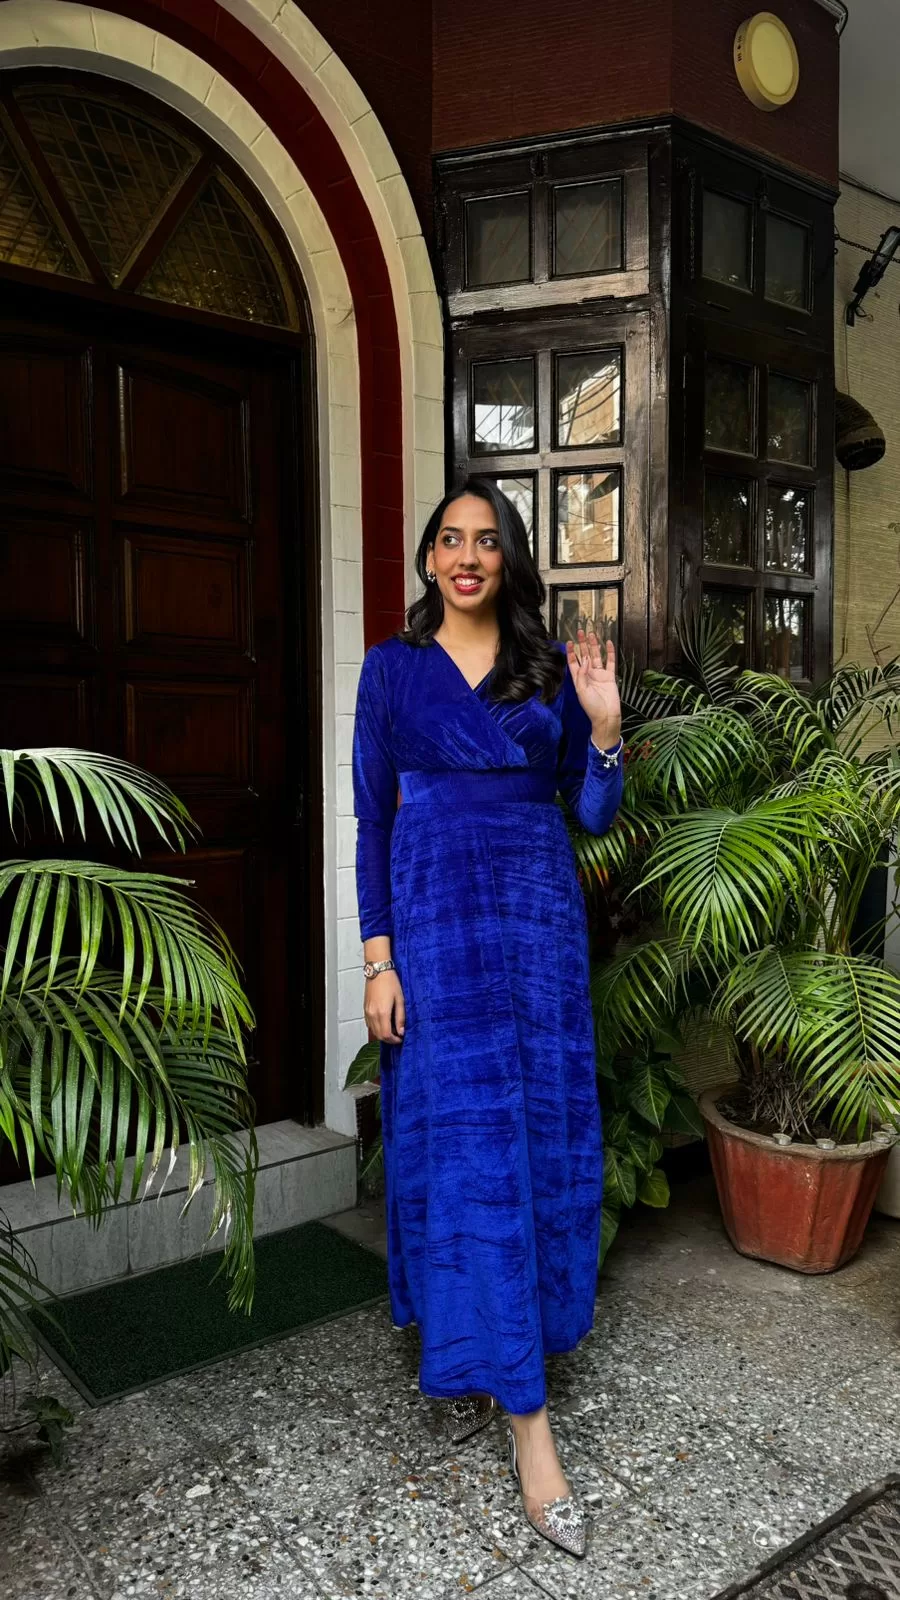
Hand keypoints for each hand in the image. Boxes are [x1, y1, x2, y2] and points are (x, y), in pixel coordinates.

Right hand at [364, 970, 405, 1043]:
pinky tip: (384, 1023)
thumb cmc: (390, 982)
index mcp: (382, 1013)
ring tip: (392, 1029)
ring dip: (382, 1034)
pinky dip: (376, 1028)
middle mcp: (372, 1014)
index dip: (394, 1040)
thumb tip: (401, 1031)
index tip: (401, 1038)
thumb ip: (400, 1017)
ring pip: (374, 1031)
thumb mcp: (400, 1000)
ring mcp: (367, 1012)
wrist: (378, 971)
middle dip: (389, 1039)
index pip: (387, 1035)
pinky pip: (369, 1024)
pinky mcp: (365, 1009)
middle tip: (398, 1036)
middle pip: (379, 1036)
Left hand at [566, 628, 621, 749]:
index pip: (573, 662)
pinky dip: (609, 652)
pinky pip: (610, 662)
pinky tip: (607, 643)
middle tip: (580, 632)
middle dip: (581, 644)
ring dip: (594, 645)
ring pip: (596, 656)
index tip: (568, 642)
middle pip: (584, 656)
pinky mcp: (610, 677)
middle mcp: (589, 675)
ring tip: (591, 634)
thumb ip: (582, 674)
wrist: (607, 716)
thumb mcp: (582, 691)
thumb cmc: (592, 707)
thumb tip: (584, 659)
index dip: (570, 652)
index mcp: (579, 679)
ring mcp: (600, 675)